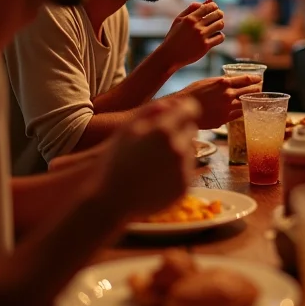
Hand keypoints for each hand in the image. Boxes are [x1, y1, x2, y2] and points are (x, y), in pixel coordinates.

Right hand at [99, 97, 198, 219]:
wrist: (113, 201)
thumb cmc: (115, 162)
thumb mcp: (126, 130)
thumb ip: (150, 111)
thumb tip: (172, 103)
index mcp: (163, 131)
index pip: (190, 109)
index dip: (185, 108)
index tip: (179, 112)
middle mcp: (178, 148)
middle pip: (191, 129)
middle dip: (180, 130)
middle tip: (160, 140)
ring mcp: (184, 169)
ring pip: (191, 150)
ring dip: (179, 150)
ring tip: (155, 161)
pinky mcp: (185, 185)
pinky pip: (188, 170)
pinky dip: (178, 169)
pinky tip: (158, 175)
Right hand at [160, 0, 224, 71]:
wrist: (170, 55)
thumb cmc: (174, 36)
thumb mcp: (179, 20)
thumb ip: (192, 8)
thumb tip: (209, 0)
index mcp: (190, 18)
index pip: (209, 6)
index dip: (214, 6)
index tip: (214, 9)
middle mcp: (196, 26)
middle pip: (217, 14)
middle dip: (219, 14)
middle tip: (218, 17)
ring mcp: (201, 36)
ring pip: (220, 25)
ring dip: (219, 25)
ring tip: (215, 27)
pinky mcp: (205, 46)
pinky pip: (220, 37)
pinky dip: (219, 36)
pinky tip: (215, 37)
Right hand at [186, 74, 262, 128]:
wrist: (182, 109)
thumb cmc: (191, 92)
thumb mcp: (207, 81)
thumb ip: (220, 82)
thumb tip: (230, 82)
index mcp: (223, 82)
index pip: (245, 79)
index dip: (254, 79)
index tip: (259, 78)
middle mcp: (228, 95)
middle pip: (248, 91)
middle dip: (255, 89)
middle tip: (259, 89)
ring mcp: (227, 108)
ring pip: (244, 103)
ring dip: (250, 101)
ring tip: (253, 100)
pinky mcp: (224, 119)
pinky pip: (237, 115)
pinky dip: (241, 111)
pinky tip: (242, 110)